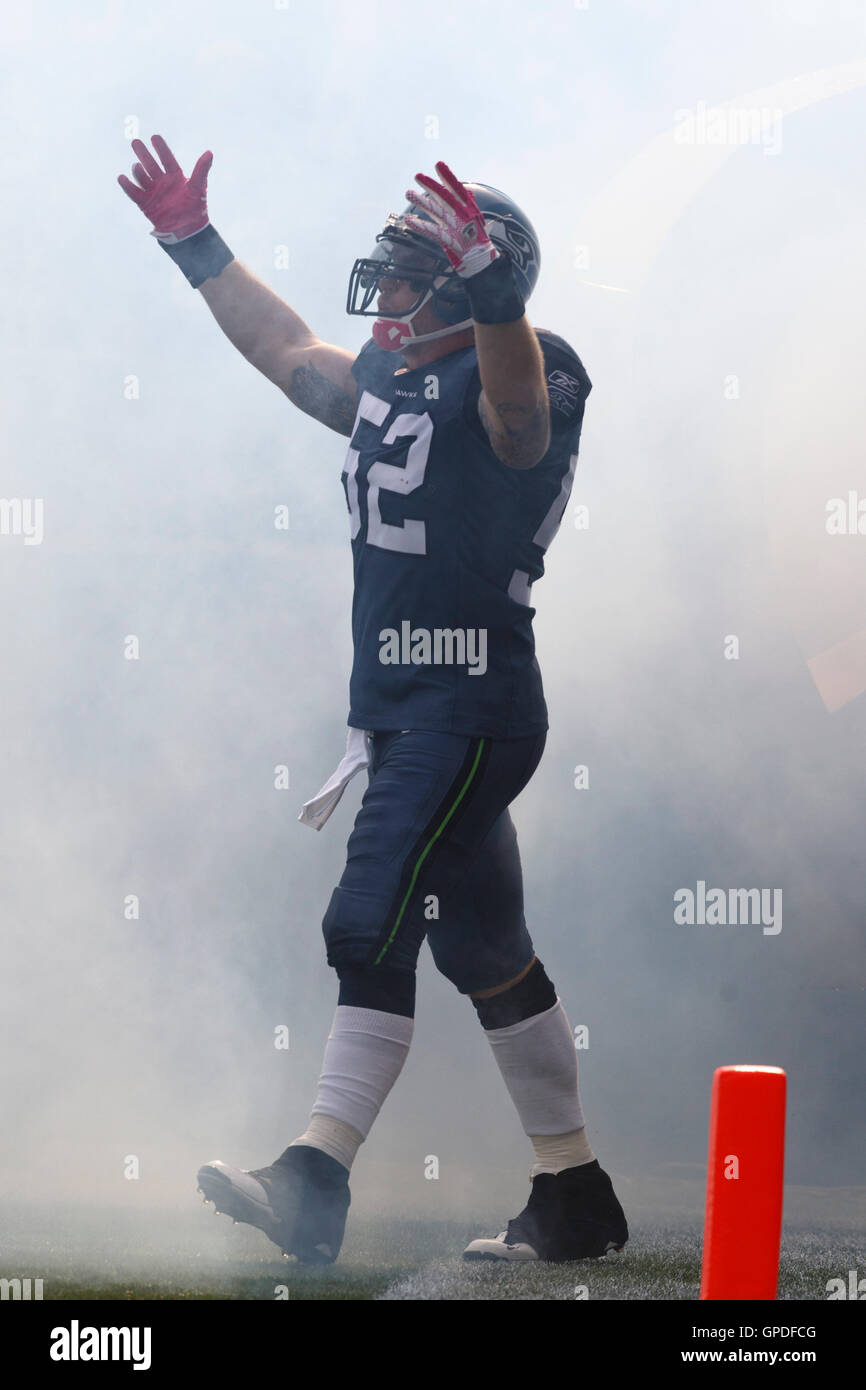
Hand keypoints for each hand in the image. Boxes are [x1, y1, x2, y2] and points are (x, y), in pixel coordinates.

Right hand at [118, 134, 212, 242]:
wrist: (187, 231)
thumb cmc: (195, 208)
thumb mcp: (198, 188)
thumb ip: (201, 170)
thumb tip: (209, 152)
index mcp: (175, 176)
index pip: (167, 159)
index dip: (161, 149)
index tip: (154, 137)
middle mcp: (162, 181)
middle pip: (151, 164)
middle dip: (143, 154)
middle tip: (135, 142)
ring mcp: (153, 191)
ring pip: (142, 177)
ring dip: (138, 171)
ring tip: (137, 166)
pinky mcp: (145, 203)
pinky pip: (134, 192)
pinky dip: (127, 186)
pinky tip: (122, 177)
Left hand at [404, 161, 497, 278]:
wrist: (483, 261)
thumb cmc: (476, 240)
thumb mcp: (474, 220)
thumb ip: (465, 206)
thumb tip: (466, 192)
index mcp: (468, 209)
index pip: (457, 190)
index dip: (448, 177)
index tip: (439, 165)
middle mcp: (462, 215)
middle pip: (445, 197)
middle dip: (431, 185)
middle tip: (418, 176)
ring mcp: (457, 227)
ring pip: (437, 211)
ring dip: (422, 201)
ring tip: (408, 193)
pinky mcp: (451, 241)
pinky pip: (433, 232)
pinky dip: (421, 226)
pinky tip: (409, 221)